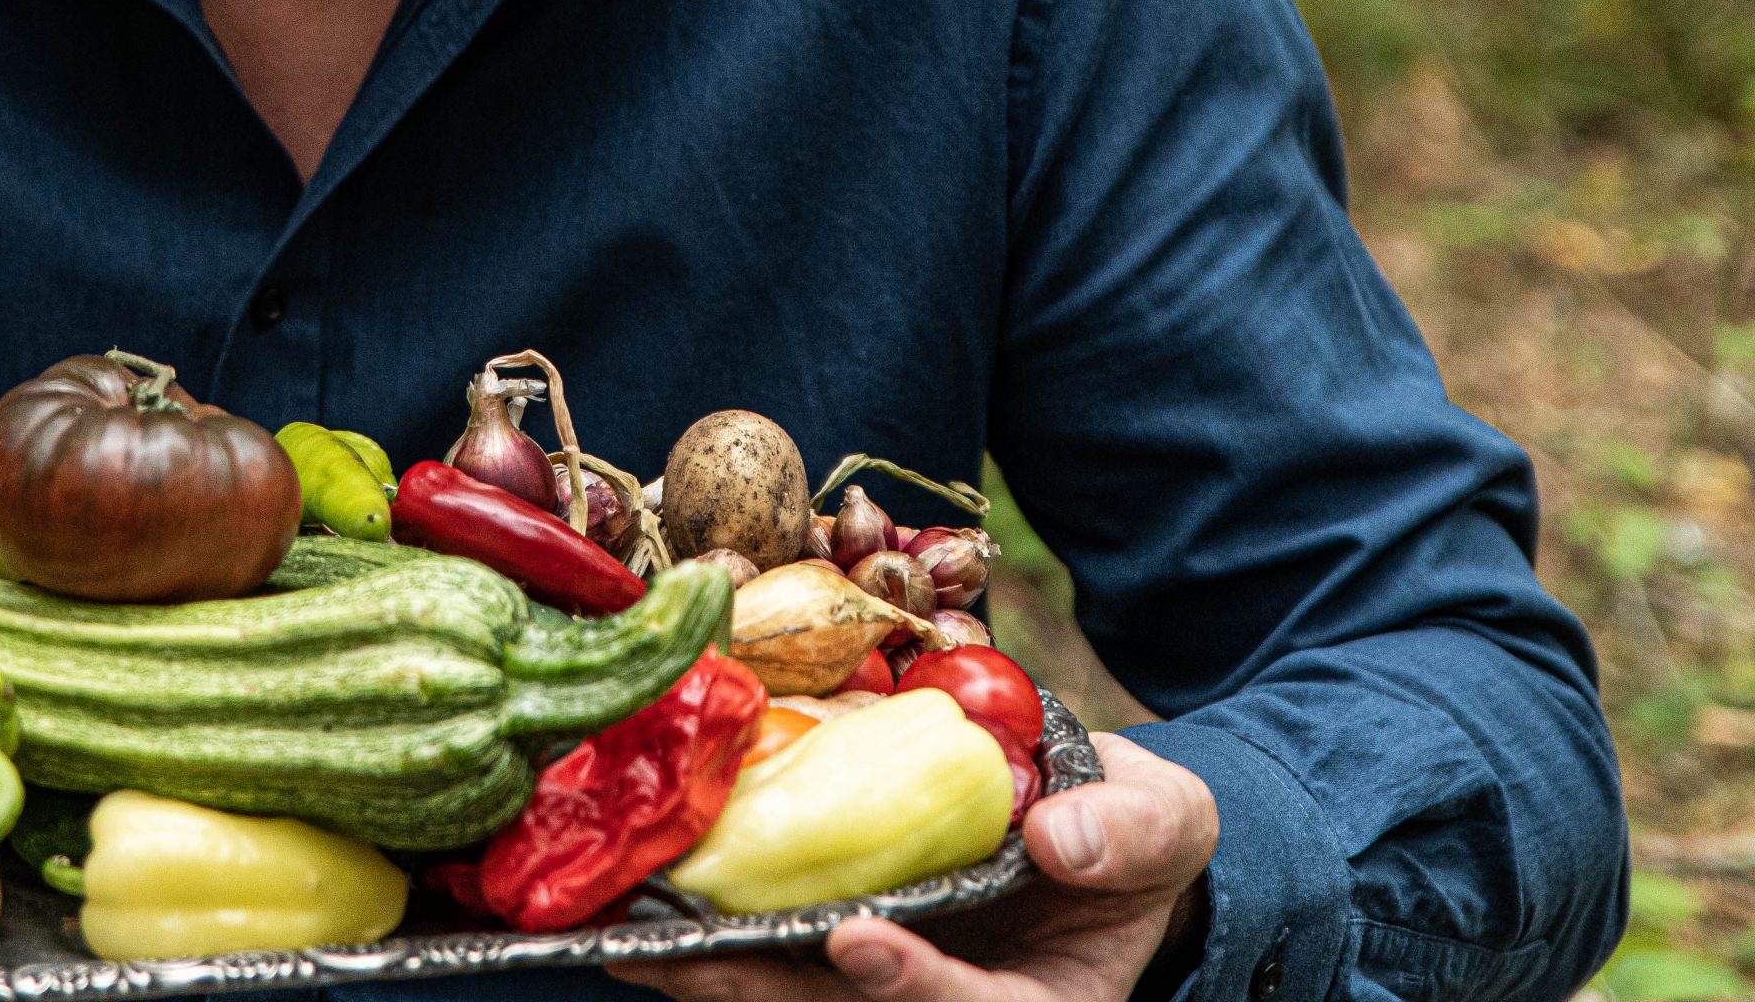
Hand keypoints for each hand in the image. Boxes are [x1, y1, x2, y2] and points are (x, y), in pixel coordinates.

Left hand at [609, 733, 1218, 1001]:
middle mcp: (951, 993)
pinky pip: (782, 931)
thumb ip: (1129, 832)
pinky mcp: (853, 923)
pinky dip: (722, 916)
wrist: (1098, 819)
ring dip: (718, 966)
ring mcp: (897, 967)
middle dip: (764, 989)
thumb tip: (1062, 836)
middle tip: (683, 958)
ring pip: (799, 986)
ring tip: (637, 935)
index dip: (915, 989)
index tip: (860, 941)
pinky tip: (653, 893)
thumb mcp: (1165, 823)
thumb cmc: (1135, 833)